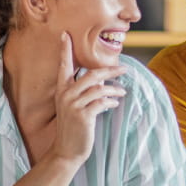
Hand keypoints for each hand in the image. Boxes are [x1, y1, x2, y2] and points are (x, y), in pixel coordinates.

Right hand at [48, 32, 125, 163]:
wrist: (67, 151)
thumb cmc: (73, 127)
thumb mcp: (75, 106)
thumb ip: (85, 91)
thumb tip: (101, 80)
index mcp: (61, 90)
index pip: (63, 65)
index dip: (65, 50)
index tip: (66, 34)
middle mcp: (65, 95)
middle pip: (91, 74)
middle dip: (110, 70)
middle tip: (124, 68)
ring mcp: (73, 105)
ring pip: (99, 88)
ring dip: (114, 89)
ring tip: (122, 92)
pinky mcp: (83, 115)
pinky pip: (102, 102)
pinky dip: (111, 102)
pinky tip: (115, 104)